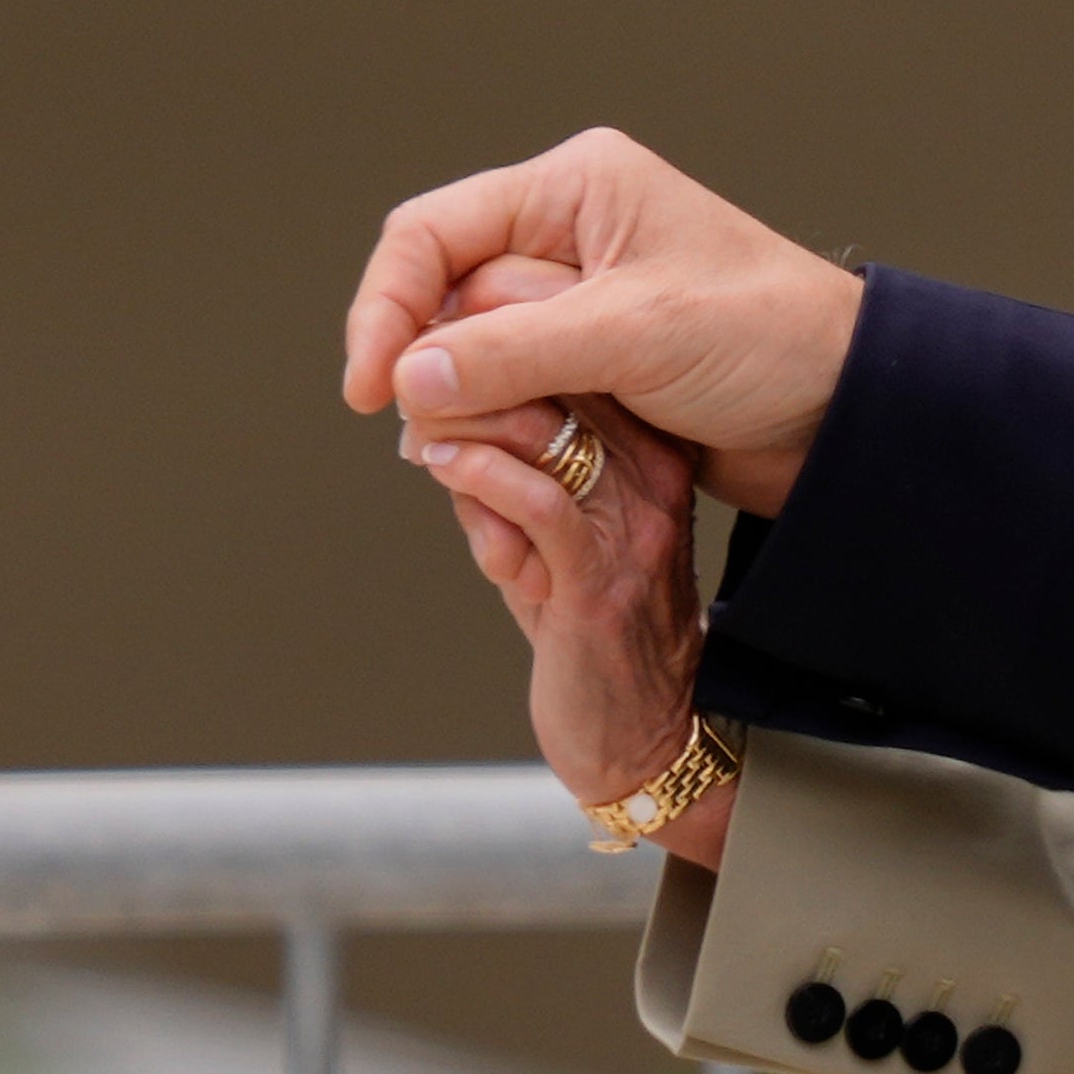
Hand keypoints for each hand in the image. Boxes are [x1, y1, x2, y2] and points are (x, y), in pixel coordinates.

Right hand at [345, 130, 863, 515]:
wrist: (847, 406)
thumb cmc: (772, 337)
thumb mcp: (638, 334)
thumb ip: (515, 351)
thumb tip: (409, 376)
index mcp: (577, 188)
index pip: (431, 236)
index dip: (386, 309)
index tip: (371, 391)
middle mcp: (569, 232)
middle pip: (445, 302)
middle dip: (444, 369)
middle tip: (449, 435)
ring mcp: (579, 300)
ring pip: (472, 356)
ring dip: (479, 406)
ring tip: (516, 447)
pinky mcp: (591, 361)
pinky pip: (512, 391)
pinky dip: (510, 426)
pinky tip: (535, 457)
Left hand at [408, 393, 733, 872]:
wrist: (646, 731)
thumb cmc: (589, 629)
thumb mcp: (558, 534)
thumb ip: (515, 473)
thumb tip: (438, 415)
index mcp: (655, 451)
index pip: (586, 356)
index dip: (505, 342)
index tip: (445, 363)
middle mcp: (656, 476)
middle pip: (565, 378)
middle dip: (475, 376)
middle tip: (416, 396)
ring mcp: (631, 525)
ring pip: (544, 429)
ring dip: (462, 423)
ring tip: (419, 435)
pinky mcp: (598, 579)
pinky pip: (536, 502)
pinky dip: (478, 475)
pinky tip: (441, 466)